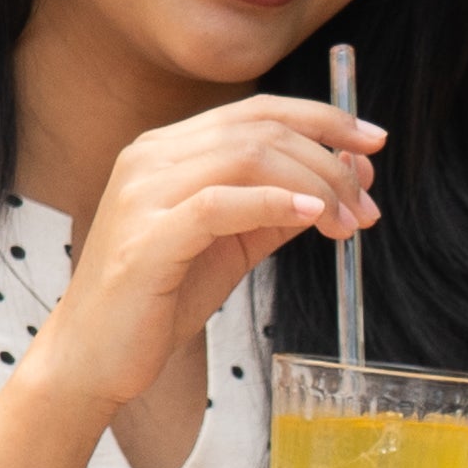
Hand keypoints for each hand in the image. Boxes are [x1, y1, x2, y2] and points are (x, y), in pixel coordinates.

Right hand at [27, 99, 380, 431]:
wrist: (94, 357)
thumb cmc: (160, 300)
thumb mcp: (232, 245)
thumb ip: (277, 210)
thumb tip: (343, 183)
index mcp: (168, 149)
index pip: (257, 110)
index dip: (323, 119)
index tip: (373, 142)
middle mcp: (151, 156)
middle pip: (258, 128)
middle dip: (328, 160)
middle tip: (367, 203)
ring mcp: (143, 193)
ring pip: (245, 156)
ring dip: (312, 185)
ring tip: (347, 222)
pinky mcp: (146, 238)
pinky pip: (219, 203)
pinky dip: (274, 203)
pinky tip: (310, 217)